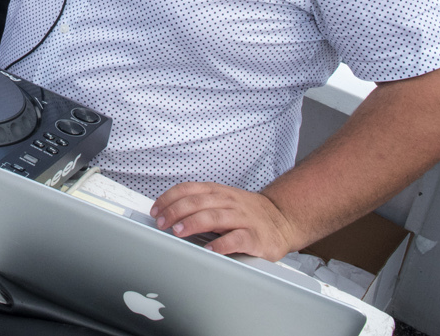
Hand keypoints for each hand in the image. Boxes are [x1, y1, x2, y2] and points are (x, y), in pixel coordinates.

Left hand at [151, 181, 299, 260]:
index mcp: (217, 192)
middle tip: (162, 223)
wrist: (282, 219)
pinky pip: (237, 239)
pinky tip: (210, 249)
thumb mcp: (222, 201)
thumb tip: (167, 214)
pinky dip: (222, 244)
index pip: (188, 190)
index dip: (169, 199)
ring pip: (214, 217)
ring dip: (193, 223)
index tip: (156, 210)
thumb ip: (199, 204)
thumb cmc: (246, 213)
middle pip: (198, 202)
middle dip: (176, 211)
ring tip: (178, 231)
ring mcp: (242, 218)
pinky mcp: (255, 237)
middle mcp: (228, 202)